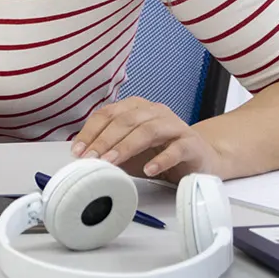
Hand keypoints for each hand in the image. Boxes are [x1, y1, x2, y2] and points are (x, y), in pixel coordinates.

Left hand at [71, 97, 224, 180]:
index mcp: (136, 108)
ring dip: (125, 147)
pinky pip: (176, 149)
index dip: (90, 132)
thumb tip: (83, 158)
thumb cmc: (159, 152)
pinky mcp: (192, 143)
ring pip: (147, 131)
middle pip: (125, 121)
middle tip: (90, 159)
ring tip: (111, 163)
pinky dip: (161, 159)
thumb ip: (109, 150)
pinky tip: (149, 170)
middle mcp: (155, 112)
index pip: (108, 114)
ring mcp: (175, 125)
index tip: (78, 151)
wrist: (200, 158)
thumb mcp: (129, 151)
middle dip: (104, 141)